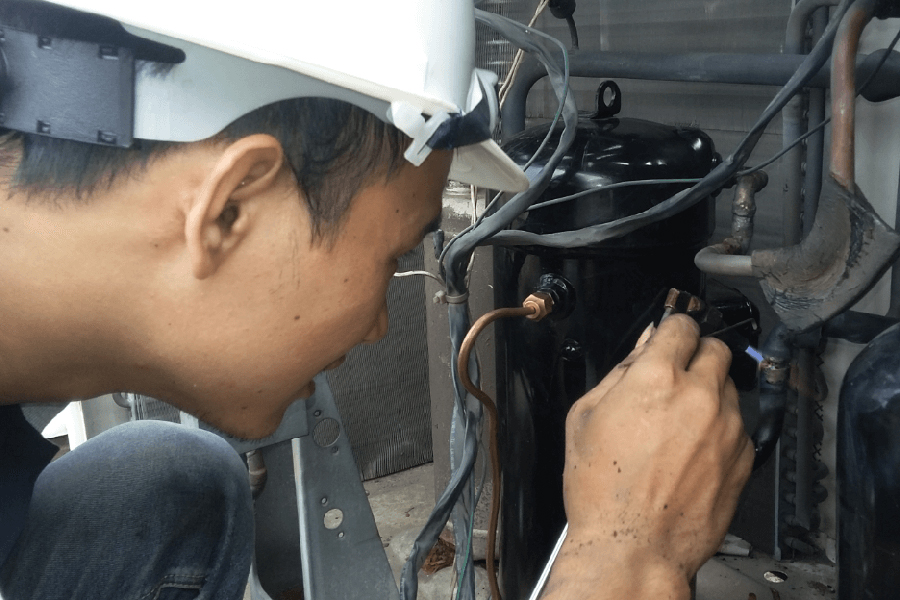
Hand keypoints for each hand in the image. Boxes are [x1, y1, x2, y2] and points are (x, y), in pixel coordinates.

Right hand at [543, 314, 753, 598]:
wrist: (633, 546)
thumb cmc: (602, 490)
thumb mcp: (585, 417)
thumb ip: (619, 372)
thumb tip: (643, 347)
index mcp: (655, 378)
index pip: (682, 325)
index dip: (673, 328)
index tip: (670, 335)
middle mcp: (699, 396)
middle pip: (716, 348)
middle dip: (696, 355)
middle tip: (676, 377)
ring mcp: (727, 427)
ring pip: (729, 387)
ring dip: (709, 392)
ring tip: (679, 423)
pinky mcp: (744, 457)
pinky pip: (739, 424)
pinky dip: (720, 428)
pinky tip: (693, 451)